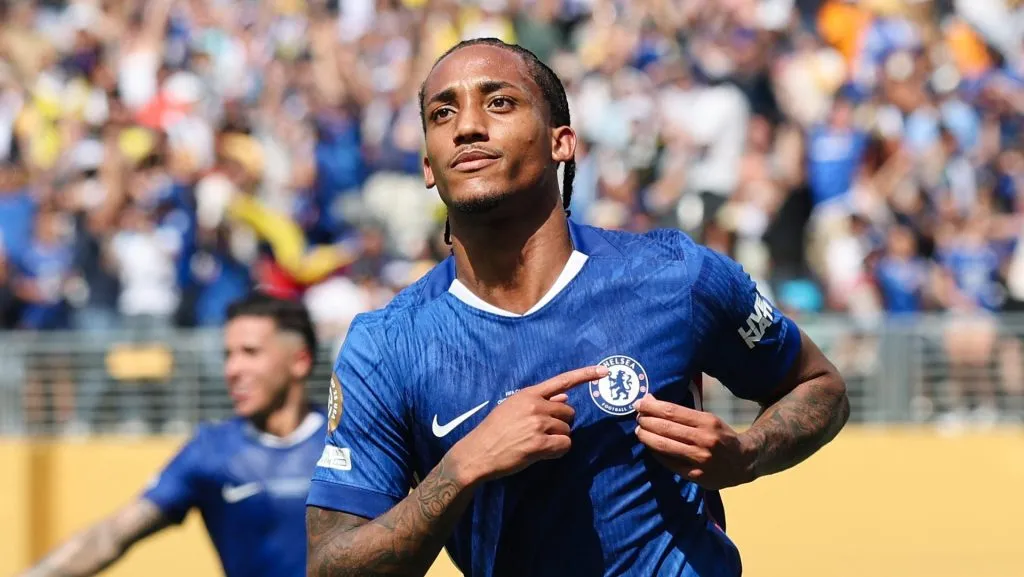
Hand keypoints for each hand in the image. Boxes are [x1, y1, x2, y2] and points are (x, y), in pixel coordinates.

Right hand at [450, 366, 608, 485]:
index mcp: (529, 394)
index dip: (585, 375)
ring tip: (537, 444)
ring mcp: (538, 424)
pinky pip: (565, 445)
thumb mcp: (513, 407)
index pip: (562, 381)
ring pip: (567, 430)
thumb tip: (564, 396)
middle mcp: (535, 405)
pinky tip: (543, 453)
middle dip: (561, 424)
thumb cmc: (494, 430)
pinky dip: (558, 451)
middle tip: (542, 433)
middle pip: (568, 412)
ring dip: (558, 439)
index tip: (604, 371)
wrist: (478, 452)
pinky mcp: (539, 444)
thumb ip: (539, 401)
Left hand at [634, 395, 755, 489]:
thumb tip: (651, 400)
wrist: (744, 461)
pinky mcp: (696, 476)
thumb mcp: (708, 419)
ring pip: (664, 446)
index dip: (651, 407)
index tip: (639, 403)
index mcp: (707, 422)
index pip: (672, 412)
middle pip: (665, 428)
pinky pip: (669, 463)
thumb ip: (682, 413)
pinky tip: (650, 447)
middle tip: (637, 417)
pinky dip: (656, 454)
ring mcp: (700, 460)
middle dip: (646, 421)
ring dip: (646, 437)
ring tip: (639, 431)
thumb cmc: (721, 436)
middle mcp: (704, 440)